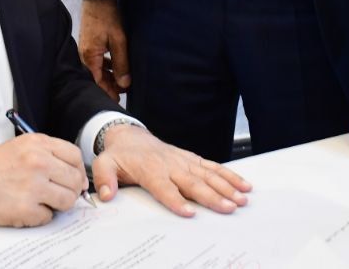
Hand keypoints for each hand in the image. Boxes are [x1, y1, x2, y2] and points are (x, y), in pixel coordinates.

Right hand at [0, 133, 88, 226]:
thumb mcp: (23, 146)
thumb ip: (50, 154)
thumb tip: (77, 176)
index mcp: (39, 144)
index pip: (75, 156)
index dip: (79, 170)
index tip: (75, 179)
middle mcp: (38, 162)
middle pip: (74, 180)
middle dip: (71, 190)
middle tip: (61, 194)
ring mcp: (33, 186)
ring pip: (67, 200)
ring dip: (59, 204)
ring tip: (45, 202)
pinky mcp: (25, 208)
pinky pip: (48, 216)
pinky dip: (41, 215)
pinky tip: (29, 208)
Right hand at [79, 0, 130, 99]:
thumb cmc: (107, 17)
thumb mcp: (119, 41)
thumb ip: (121, 63)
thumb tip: (124, 83)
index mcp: (90, 57)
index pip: (97, 82)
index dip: (108, 92)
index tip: (118, 100)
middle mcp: (85, 55)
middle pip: (96, 77)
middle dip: (109, 86)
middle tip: (123, 92)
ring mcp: (87, 49)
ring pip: (98, 69)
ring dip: (109, 76)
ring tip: (122, 81)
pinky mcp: (90, 44)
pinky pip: (98, 60)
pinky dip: (107, 66)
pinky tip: (117, 66)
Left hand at [91, 124, 251, 216]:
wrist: (130, 135)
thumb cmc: (120, 155)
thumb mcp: (105, 164)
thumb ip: (105, 179)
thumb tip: (106, 195)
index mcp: (150, 169)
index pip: (165, 187)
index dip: (177, 200)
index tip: (189, 212)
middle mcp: (171, 165)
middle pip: (193, 183)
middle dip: (213, 196)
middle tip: (229, 207)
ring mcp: (184, 160)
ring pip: (208, 174)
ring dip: (226, 186)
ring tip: (242, 198)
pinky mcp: (192, 158)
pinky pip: (213, 166)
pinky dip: (229, 175)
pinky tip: (243, 184)